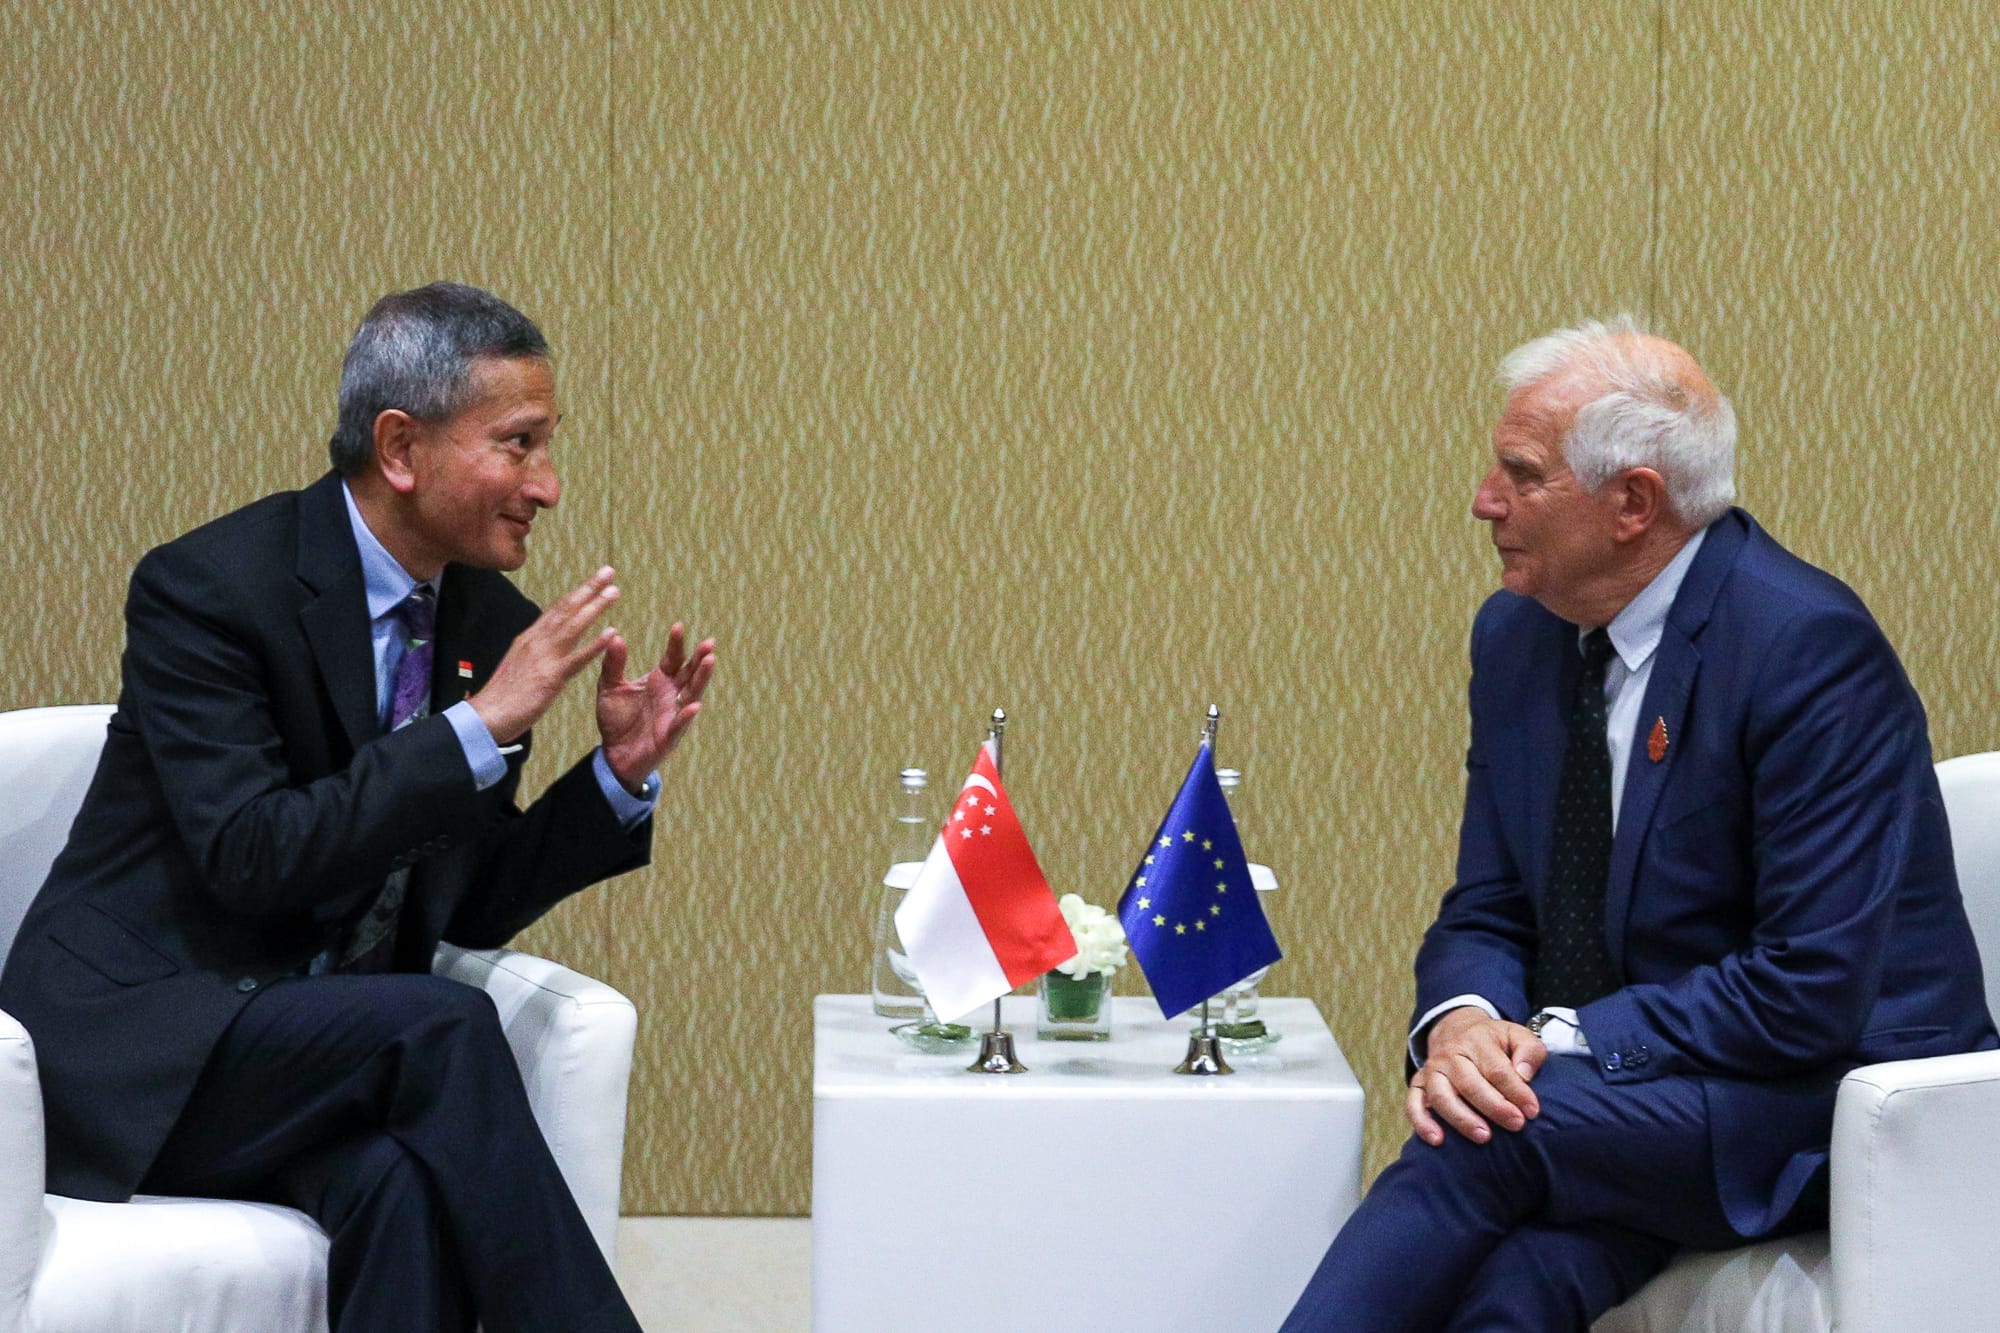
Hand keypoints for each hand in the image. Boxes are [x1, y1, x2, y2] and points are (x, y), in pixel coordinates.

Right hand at [468, 568, 620, 743]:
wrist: (485, 717)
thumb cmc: (501, 698)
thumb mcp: (517, 666)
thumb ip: (532, 653)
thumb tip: (542, 644)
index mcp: (528, 640)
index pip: (555, 611)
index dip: (576, 594)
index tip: (593, 581)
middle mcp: (536, 642)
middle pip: (565, 609)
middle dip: (588, 589)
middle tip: (608, 571)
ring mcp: (543, 658)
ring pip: (573, 626)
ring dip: (594, 607)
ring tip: (614, 592)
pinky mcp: (550, 677)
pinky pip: (577, 658)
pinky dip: (594, 644)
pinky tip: (611, 632)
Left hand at [597, 619, 717, 790]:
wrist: (613, 754)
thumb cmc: (616, 720)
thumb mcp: (609, 687)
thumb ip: (613, 664)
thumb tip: (614, 636)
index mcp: (659, 680)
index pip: (673, 658)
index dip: (677, 643)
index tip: (678, 625)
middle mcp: (671, 695)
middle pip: (690, 673)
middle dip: (700, 657)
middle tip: (709, 642)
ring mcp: (673, 714)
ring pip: (692, 694)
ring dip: (702, 679)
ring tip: (710, 662)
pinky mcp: (669, 736)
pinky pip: (680, 724)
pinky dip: (686, 715)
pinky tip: (694, 706)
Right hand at [1406, 1006, 1547, 1146]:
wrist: (1458, 1031)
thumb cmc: (1495, 1042)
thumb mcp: (1518, 1036)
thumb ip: (1530, 1052)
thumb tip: (1524, 1075)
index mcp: (1477, 1040)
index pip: (1496, 1069)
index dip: (1516, 1091)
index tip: (1532, 1111)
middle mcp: (1450, 1055)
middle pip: (1469, 1083)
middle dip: (1494, 1107)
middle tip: (1516, 1125)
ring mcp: (1431, 1070)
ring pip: (1440, 1096)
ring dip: (1461, 1119)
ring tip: (1484, 1137)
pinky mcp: (1419, 1084)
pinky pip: (1413, 1104)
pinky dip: (1422, 1122)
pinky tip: (1438, 1140)